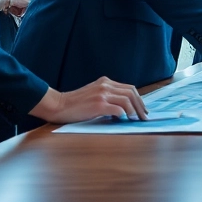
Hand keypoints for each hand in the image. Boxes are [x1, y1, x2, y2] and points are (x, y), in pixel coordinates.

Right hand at [29, 76, 145, 123]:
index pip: (129, 88)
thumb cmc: (75, 104)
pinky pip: (118, 109)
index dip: (139, 99)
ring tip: (137, 119)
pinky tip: (125, 120)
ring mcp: (102, 94)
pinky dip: (124, 114)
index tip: (143, 110)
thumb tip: (123, 109)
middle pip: (131, 92)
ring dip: (135, 111)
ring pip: (127, 100)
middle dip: (140, 105)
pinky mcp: (98, 104)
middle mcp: (105, 85)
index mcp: (105, 82)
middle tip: (144, 117)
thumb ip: (107, 96)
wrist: (58, 105)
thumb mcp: (93, 94)